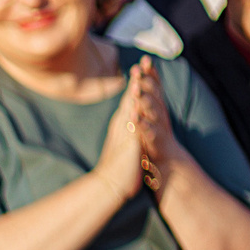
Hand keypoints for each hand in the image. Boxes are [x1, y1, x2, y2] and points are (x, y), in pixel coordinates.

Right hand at [92, 64, 147, 203]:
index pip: (130, 103)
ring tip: (139, 73)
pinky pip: (131, 119)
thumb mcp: (124, 149)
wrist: (108, 185)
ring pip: (129, 106)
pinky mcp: (127, 139)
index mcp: (122, 127)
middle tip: (141, 64)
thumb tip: (130, 134)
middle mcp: (121, 126)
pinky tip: (136, 95)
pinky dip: (133, 106)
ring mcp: (123, 131)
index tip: (140, 72)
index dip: (135, 87)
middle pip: (129, 99)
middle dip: (136, 81)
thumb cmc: (117, 171)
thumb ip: (127, 138)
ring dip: (134, 89)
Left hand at [130, 57, 183, 189]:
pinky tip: (135, 119)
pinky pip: (149, 132)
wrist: (166, 162)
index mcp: (157, 108)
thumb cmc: (154, 136)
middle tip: (139, 68)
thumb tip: (141, 78)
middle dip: (146, 81)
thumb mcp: (151, 115)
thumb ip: (147, 97)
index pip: (154, 87)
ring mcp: (158, 128)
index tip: (144, 58)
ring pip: (153, 112)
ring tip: (137, 91)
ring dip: (145, 101)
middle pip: (154, 95)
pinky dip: (142, 125)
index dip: (150, 73)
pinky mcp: (155, 142)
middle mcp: (160, 115)